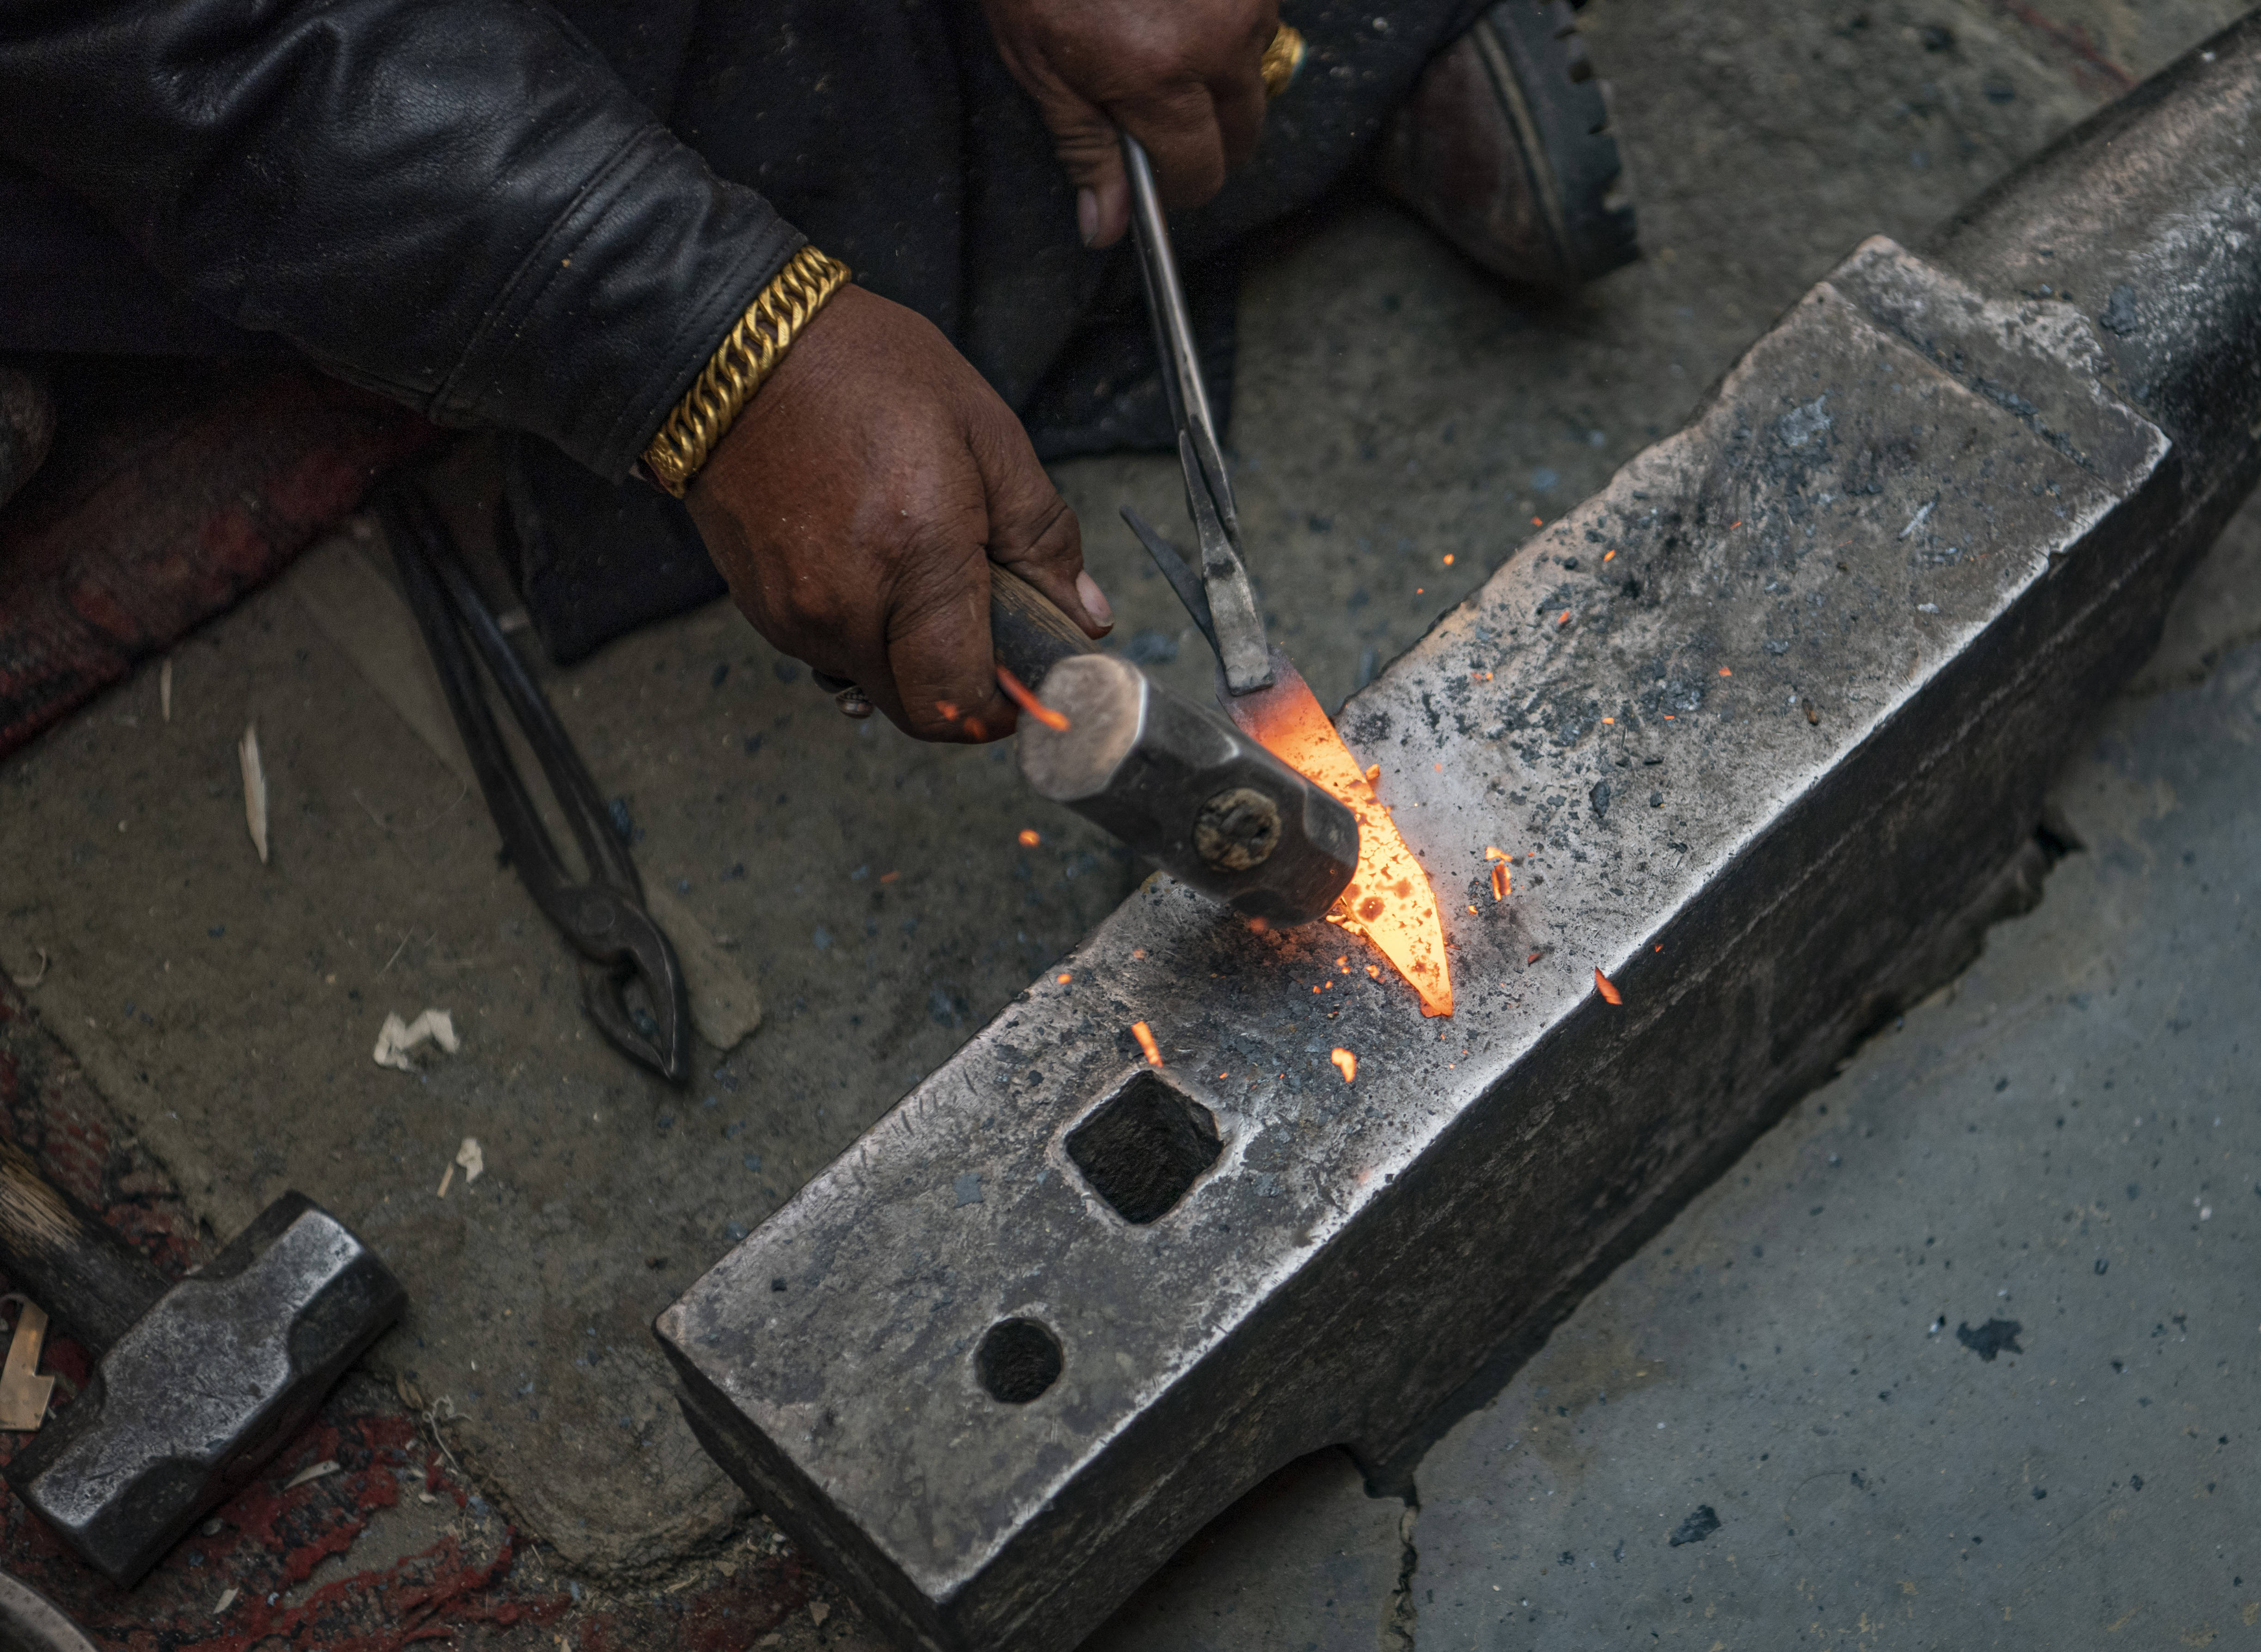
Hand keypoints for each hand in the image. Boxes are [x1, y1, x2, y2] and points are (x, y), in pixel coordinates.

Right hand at [685, 283, 1111, 741]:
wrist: (730, 348)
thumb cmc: (858, 370)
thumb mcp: (983, 429)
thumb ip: (1040, 533)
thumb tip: (1083, 613)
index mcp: (915, 554)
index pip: (962, 700)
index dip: (1000, 707)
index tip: (1022, 677)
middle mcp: (846, 603)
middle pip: (920, 708)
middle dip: (960, 683)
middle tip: (979, 619)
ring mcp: (793, 613)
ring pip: (873, 682)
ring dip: (909, 655)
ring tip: (915, 570)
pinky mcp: (759, 610)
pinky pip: (829, 652)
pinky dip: (863, 630)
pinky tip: (867, 560)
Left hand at [981, 0, 1279, 247]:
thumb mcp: (1040, 65)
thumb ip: (1084, 147)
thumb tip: (1107, 226)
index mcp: (1159, 77)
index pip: (1202, 173)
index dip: (1177, 186)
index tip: (1157, 180)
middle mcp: (1217, 40)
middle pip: (1243, 130)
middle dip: (1206, 138)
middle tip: (1158, 117)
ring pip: (1252, 69)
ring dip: (1219, 72)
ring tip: (1161, 38)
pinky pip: (1255, 16)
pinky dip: (1224, 22)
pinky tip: (1177, 4)